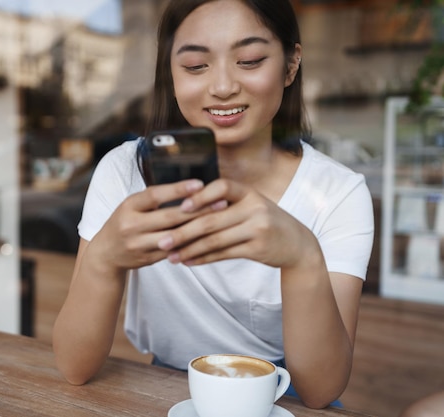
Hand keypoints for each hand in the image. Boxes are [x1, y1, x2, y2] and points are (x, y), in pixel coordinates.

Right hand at [90, 179, 212, 270]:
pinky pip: (173, 251)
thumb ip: (153, 199)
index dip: (177, 189)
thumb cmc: (124, 222)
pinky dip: (190, 244)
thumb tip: (186, 187)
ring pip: (174, 236)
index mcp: (128, 206)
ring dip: (198, 229)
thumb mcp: (131, 205)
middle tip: (221, 202)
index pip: (155, 195)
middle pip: (169, 217)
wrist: (105, 254)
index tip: (199, 184)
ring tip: (219, 220)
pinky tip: (208, 238)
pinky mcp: (147, 259)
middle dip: (197, 210)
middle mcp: (131, 225)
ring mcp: (139, 245)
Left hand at [158, 179, 315, 267]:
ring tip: (170, 255)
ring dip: (189, 249)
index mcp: (249, 192)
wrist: (297, 243)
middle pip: (212, 219)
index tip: (180, 207)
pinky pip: (223, 254)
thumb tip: (183, 207)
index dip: (200, 196)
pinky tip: (188, 261)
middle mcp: (255, 207)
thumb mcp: (250, 205)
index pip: (221, 187)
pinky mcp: (258, 248)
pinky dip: (203, 258)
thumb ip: (224, 203)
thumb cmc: (264, 221)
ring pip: (215, 240)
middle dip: (183, 231)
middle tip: (162, 240)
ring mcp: (257, 228)